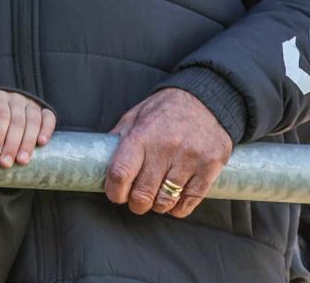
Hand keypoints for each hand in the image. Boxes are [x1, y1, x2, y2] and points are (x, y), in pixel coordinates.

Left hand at [0, 90, 56, 167]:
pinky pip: (48, 118)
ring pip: (33, 122)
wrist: (3, 110)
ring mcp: (31, 105)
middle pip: (16, 122)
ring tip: (22, 161)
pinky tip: (42, 143)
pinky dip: (47, 130)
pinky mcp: (44, 111)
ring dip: (28, 143)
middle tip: (6, 162)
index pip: (0, 116)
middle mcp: (16, 100)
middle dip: (11, 144)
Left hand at [104, 87, 231, 217]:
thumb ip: (119, 138)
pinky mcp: (210, 166)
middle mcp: (164, 147)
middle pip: (143, 192)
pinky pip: (190, 200)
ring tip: (156, 201)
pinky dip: (179, 208)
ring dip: (158, 207)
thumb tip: (100, 160)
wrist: (205, 100)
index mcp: (141, 134)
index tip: (115, 195)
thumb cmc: (164, 110)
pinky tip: (174, 203)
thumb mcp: (135, 116)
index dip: (114, 191)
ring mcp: (189, 157)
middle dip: (136, 204)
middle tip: (136, 203)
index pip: (120, 172)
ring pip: (167, 200)